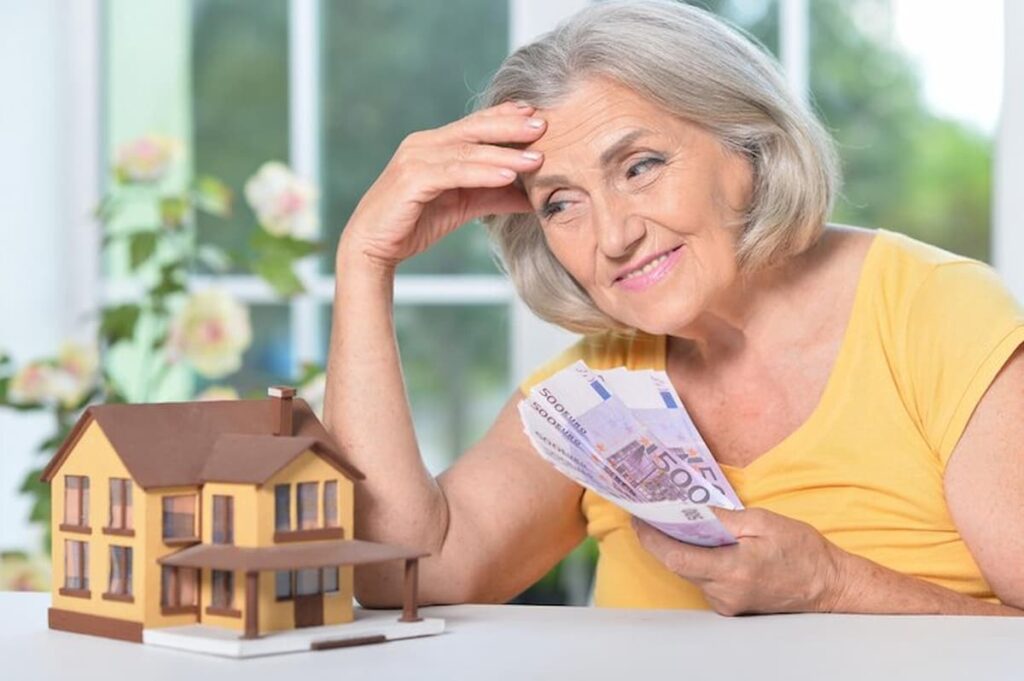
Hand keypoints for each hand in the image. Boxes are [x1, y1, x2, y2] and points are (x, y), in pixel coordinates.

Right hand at [338, 100, 545, 270]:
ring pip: (467, 151)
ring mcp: (415, 159)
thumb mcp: (464, 206)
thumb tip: (533, 197)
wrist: (374, 247)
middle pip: (474, 129)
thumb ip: (495, 196)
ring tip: (536, 158)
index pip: (475, 124)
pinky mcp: (411, 180)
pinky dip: (483, 173)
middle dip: (511, 126)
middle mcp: (423, 144)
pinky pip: (454, 173)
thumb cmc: (415, 223)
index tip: (537, 114)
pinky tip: (507, 175)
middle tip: (544, 124)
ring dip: (504, 152)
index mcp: (434, 144)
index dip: (506, 117)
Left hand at [632, 508, 846, 614]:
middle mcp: (725, 592)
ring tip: (675, 522)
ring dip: (682, 549)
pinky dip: (698, 560)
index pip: (676, 557)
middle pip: (679, 565)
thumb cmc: (802, 551)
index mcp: (733, 570)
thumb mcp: (763, 522)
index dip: (652, 538)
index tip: (639, 519)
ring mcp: (727, 603)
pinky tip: (701, 542)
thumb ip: (723, 518)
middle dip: (662, 539)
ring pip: (691, 573)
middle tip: (651, 514)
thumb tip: (691, 509)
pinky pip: (704, 580)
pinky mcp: (730, 606)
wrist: (829, 585)